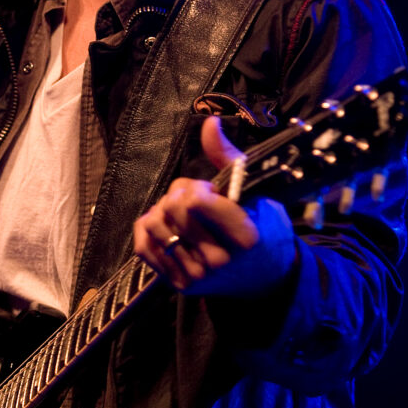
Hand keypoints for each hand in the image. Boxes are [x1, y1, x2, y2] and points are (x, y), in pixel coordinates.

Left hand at [133, 116, 295, 296]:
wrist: (265, 277)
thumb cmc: (263, 227)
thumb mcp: (256, 191)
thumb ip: (228, 158)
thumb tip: (209, 122)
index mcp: (244, 236)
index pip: (195, 200)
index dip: (197, 187)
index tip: (211, 192)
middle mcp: (219, 260)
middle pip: (172, 208)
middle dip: (180, 194)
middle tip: (197, 202)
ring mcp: (197, 275)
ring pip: (154, 224)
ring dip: (163, 210)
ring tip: (182, 214)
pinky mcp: (179, 284)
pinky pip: (143, 246)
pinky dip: (148, 228)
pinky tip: (167, 226)